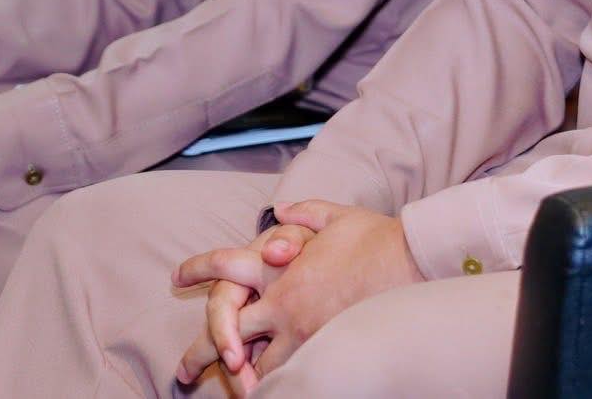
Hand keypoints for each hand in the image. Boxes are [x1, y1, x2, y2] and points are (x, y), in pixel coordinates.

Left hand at [176, 202, 422, 389]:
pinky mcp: (325, 354)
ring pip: (259, 365)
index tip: (177, 276)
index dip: (198, 270)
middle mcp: (283, 306)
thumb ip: (303, 213)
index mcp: (278, 270)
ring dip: (243, 376)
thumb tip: (282, 209)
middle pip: (228, 335)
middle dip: (202, 352)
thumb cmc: (375, 239)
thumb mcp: (335, 216)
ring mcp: (303, 335)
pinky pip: (292, 377)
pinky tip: (272, 390)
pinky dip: (277, 384)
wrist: (413, 264)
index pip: (224, 269)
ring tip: (231, 389)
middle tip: (182, 370)